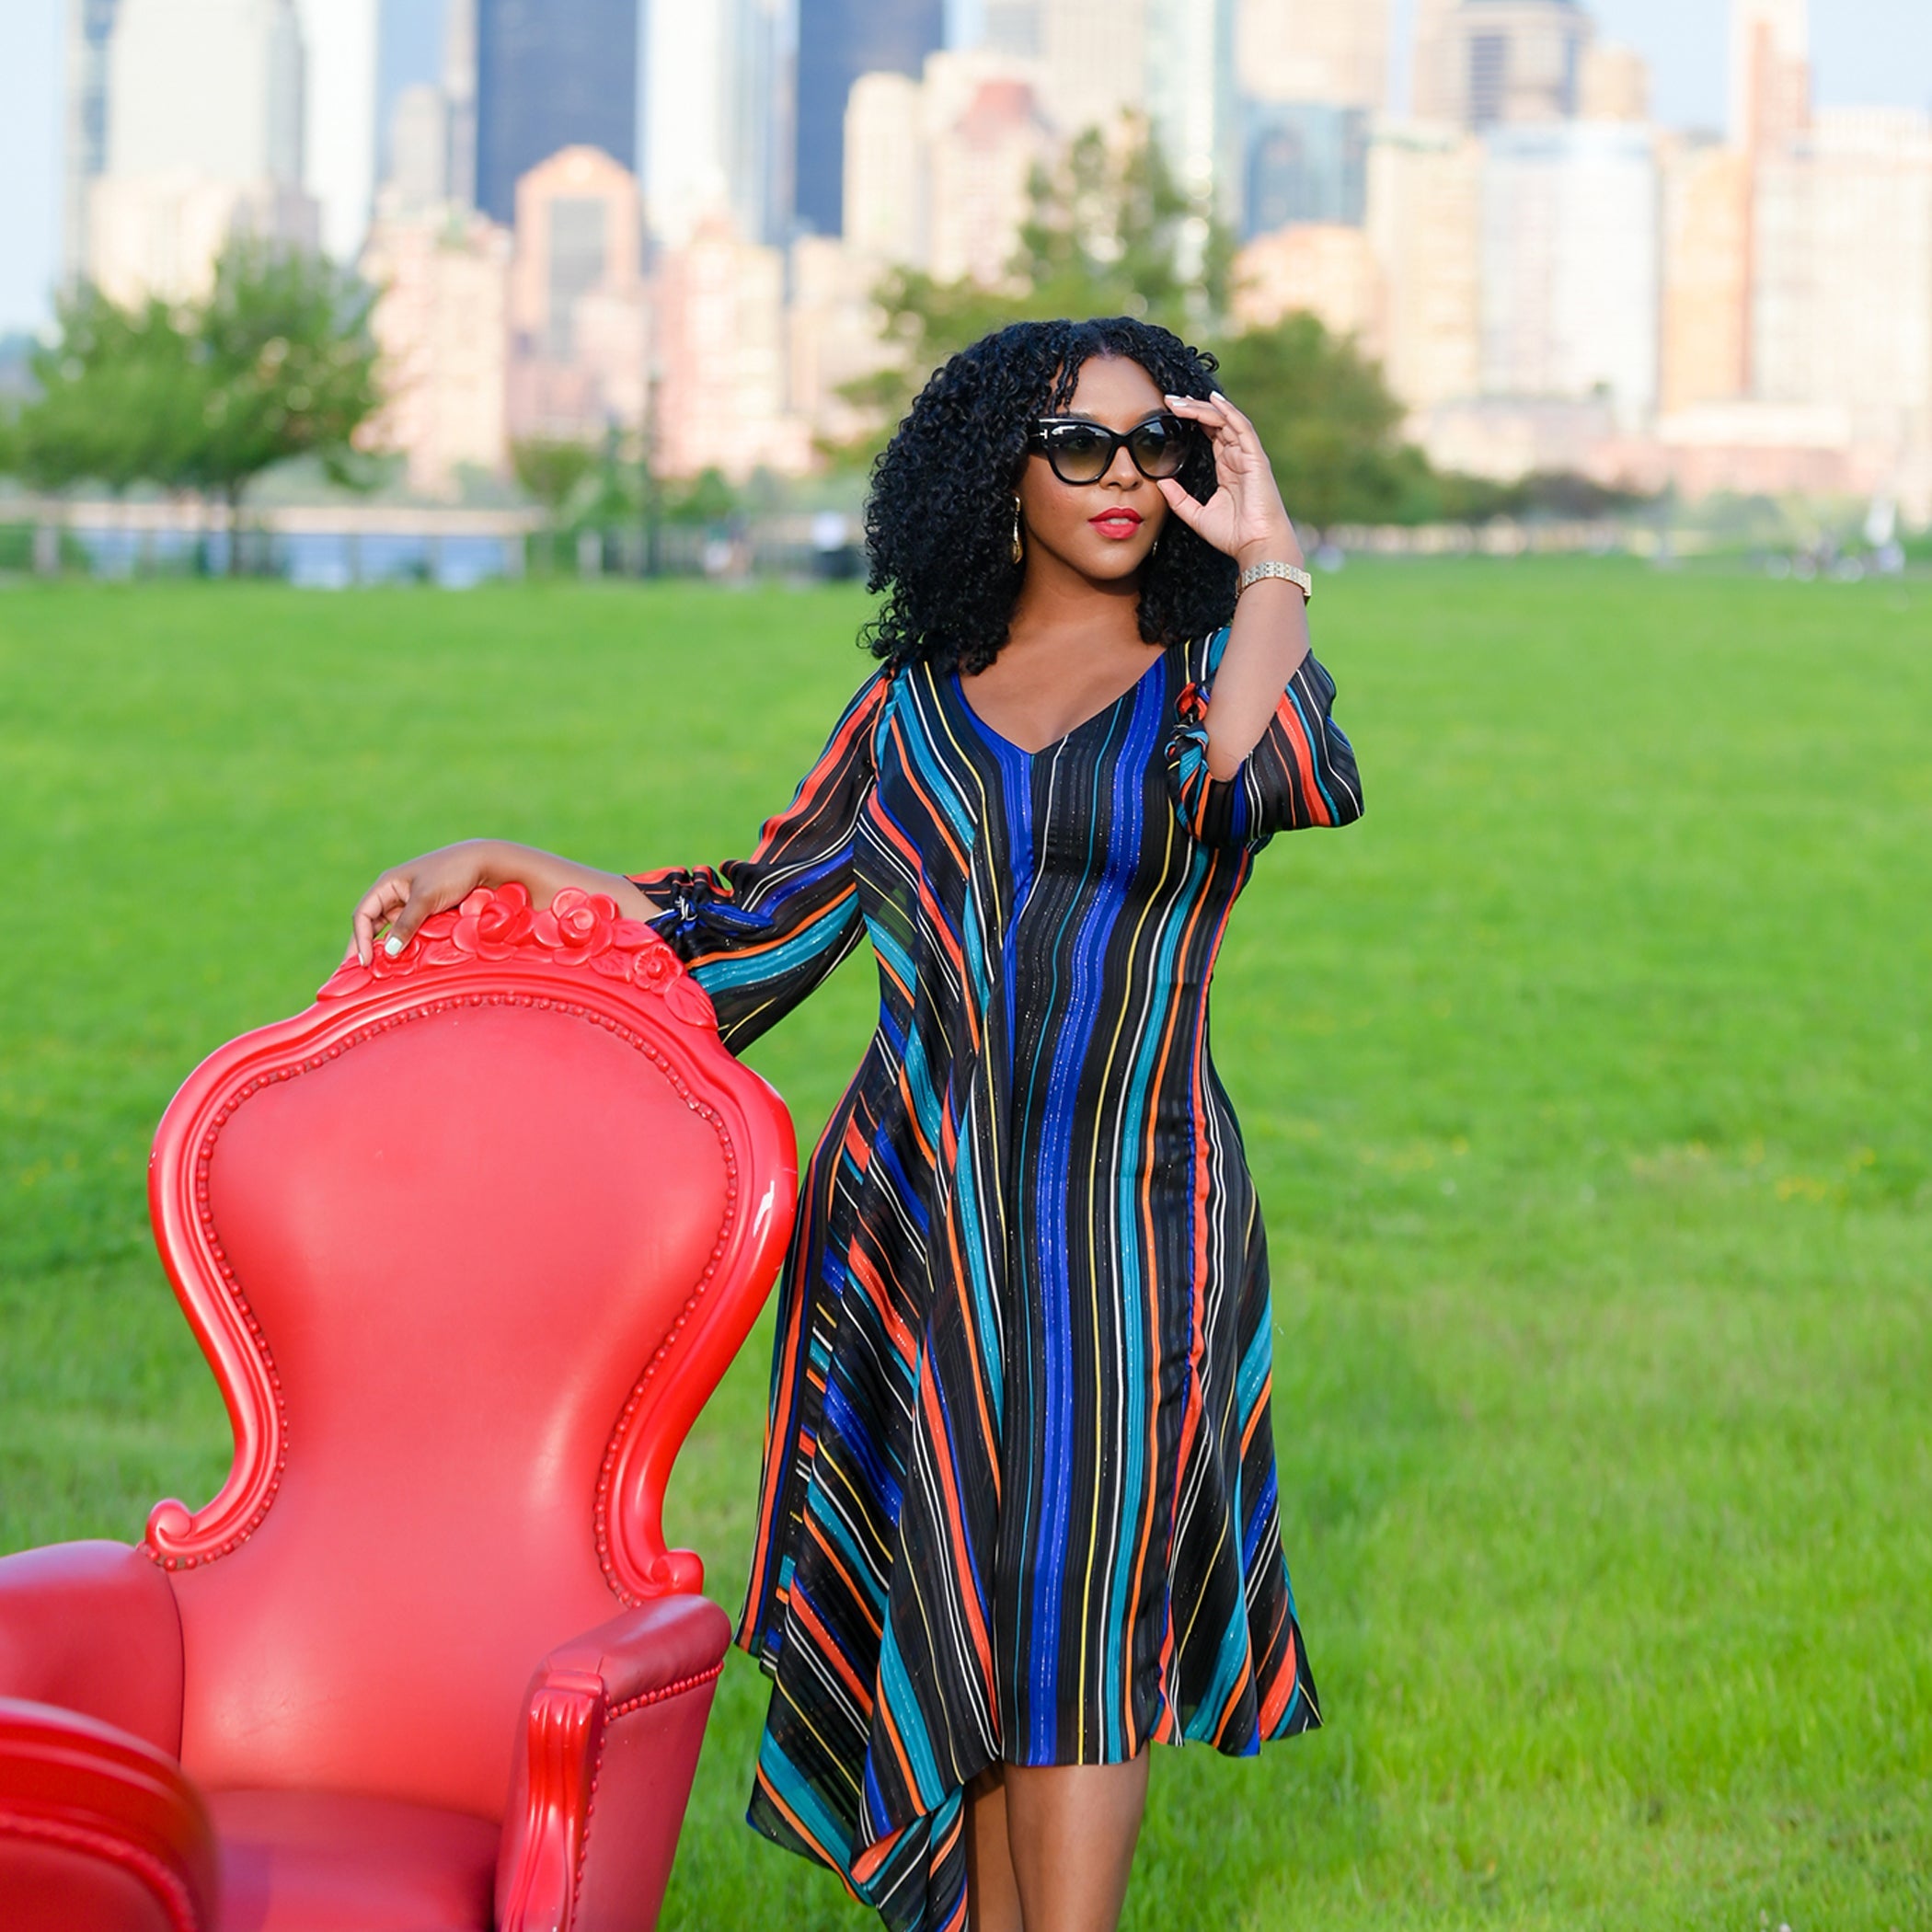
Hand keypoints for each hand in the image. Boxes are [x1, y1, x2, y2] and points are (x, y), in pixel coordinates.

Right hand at [351, 840, 494, 965]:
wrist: (484, 864)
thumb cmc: (452, 873)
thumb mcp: (426, 898)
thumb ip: (406, 924)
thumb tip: (389, 952)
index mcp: (387, 885)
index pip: (363, 915)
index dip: (360, 939)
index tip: (365, 962)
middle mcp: (395, 895)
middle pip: (372, 924)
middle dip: (366, 946)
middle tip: (362, 973)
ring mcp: (410, 905)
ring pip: (392, 930)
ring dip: (388, 948)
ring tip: (381, 972)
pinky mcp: (426, 913)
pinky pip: (410, 932)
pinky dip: (406, 945)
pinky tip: (405, 961)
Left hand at [1157, 390, 1301, 569]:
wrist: (1256, 545)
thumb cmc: (1233, 534)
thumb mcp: (1196, 515)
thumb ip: (1178, 499)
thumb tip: (1160, 482)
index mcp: (1226, 468)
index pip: (1209, 435)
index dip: (1192, 420)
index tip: (1169, 412)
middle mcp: (1237, 458)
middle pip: (1215, 423)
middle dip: (1192, 409)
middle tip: (1169, 400)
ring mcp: (1247, 456)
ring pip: (1225, 421)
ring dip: (1203, 408)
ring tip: (1180, 401)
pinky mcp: (1255, 458)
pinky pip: (1241, 428)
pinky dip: (1228, 412)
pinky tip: (1213, 400)